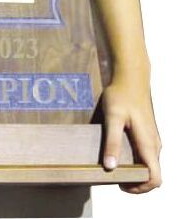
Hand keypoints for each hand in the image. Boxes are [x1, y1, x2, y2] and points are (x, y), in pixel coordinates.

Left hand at [101, 77, 161, 192]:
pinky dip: (135, 160)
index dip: (140, 188)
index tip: (122, 183)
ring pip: (149, 164)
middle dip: (135, 181)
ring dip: (135, 170)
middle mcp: (154, 144)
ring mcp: (152, 138)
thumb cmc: (121, 94)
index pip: (155, 178)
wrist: (131, 76)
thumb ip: (112, 142)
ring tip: (114, 164)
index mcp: (148, 144)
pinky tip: (118, 151)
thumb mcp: (113, 117)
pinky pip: (145, 154)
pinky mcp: (147, 133)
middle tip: (114, 175)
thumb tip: (110, 167)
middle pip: (152, 174)